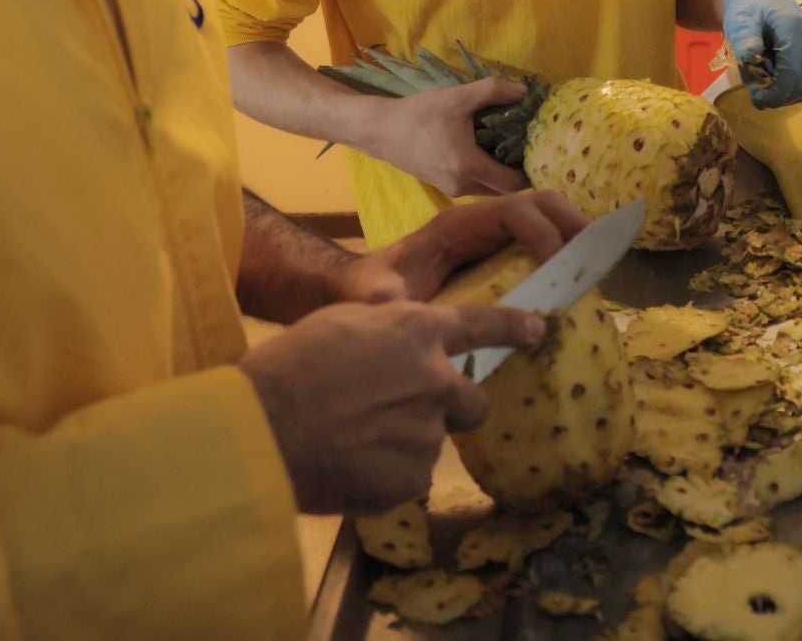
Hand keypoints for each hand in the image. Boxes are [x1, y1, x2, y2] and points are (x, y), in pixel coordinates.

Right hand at [240, 300, 544, 514]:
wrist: (264, 427)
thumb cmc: (288, 367)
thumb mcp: (340, 324)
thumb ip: (383, 334)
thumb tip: (394, 350)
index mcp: (416, 332)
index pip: (481, 325)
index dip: (512, 327)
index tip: (537, 330)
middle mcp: (436, 380)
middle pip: (474, 402)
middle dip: (452, 410)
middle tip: (407, 416)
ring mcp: (428, 432)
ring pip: (431, 442)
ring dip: (403, 445)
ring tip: (352, 443)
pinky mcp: (413, 478)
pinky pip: (408, 478)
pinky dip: (385, 476)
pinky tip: (348, 467)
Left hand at [331, 192, 589, 303]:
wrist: (356, 290)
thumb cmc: (367, 290)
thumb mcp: (376, 298)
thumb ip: (390, 303)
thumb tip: (416, 317)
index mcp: (455, 226)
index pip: (513, 211)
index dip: (542, 232)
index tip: (558, 267)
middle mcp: (477, 224)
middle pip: (538, 204)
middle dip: (572, 224)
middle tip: (600, 257)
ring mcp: (487, 237)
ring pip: (543, 219)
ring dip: (573, 236)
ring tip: (598, 266)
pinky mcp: (493, 255)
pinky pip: (536, 242)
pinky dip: (563, 252)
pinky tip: (578, 278)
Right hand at [367, 79, 528, 196]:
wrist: (381, 131)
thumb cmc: (418, 114)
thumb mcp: (457, 97)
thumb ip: (493, 91)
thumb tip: (524, 90)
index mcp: (468, 166)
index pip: (513, 183)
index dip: (531, 171)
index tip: (540, 152)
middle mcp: (462, 185)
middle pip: (504, 190)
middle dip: (519, 172)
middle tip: (529, 149)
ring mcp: (451, 190)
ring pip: (489, 189)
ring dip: (502, 173)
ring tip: (511, 148)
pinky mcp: (444, 187)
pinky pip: (475, 185)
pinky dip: (487, 173)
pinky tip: (488, 151)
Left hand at [723, 0, 801, 107]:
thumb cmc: (748, 5)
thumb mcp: (739, 19)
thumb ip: (745, 38)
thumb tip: (750, 57)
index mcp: (794, 30)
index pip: (792, 75)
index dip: (775, 94)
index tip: (756, 100)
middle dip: (779, 97)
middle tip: (757, 94)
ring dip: (785, 92)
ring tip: (764, 81)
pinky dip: (791, 85)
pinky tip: (774, 75)